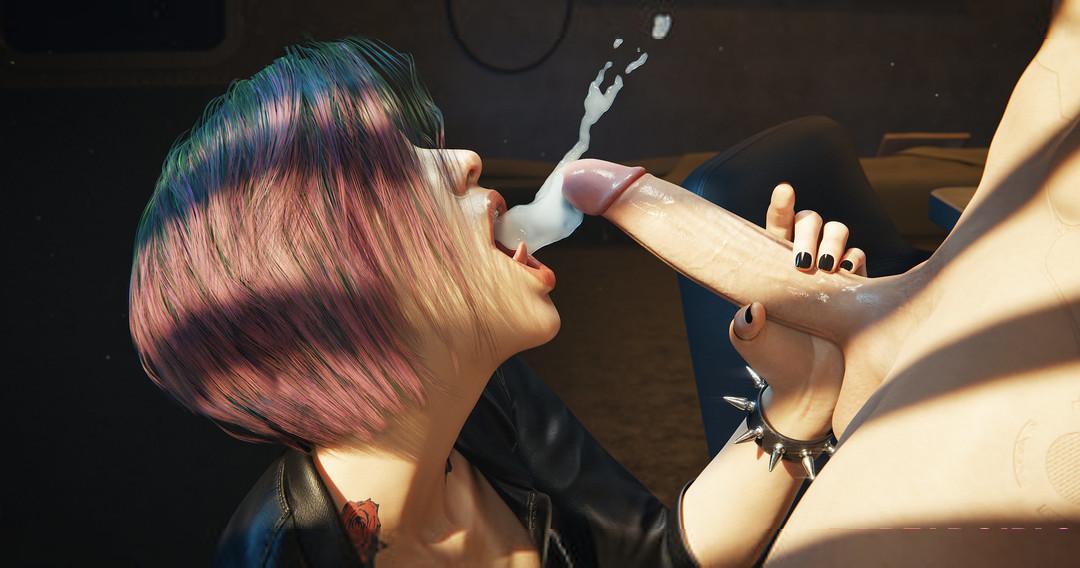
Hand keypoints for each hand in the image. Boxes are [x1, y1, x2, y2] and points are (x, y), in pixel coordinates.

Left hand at [727, 184, 864, 437]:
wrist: (810, 389)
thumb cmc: (774, 361)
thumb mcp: (750, 342)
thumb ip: (745, 326)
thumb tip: (750, 312)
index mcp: (768, 267)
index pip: (774, 226)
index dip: (781, 206)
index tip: (785, 191)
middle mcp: (799, 264)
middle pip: (810, 221)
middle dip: (809, 229)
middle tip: (804, 261)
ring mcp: (829, 273)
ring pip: (838, 232)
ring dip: (835, 240)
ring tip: (827, 267)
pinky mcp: (855, 287)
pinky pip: (860, 256)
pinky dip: (856, 259)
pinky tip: (847, 274)